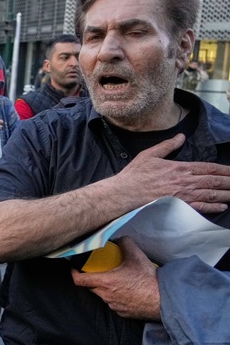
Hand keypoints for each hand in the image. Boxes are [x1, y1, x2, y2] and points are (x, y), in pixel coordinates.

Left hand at [71, 237, 159, 319]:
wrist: (164, 300)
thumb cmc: (149, 280)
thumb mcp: (136, 256)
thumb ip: (125, 243)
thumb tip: (119, 239)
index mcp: (105, 282)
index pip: (79, 280)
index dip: (74, 273)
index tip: (76, 268)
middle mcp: (106, 296)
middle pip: (91, 287)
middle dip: (92, 279)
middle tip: (100, 271)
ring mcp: (113, 306)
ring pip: (103, 295)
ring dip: (106, 288)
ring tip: (117, 280)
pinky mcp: (122, 313)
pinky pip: (114, 304)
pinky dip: (116, 297)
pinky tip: (127, 291)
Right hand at [112, 134, 229, 213]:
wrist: (124, 193)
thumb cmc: (135, 175)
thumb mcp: (149, 154)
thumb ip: (167, 145)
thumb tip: (180, 137)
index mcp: (179, 168)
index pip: (208, 168)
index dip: (224, 169)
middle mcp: (185, 182)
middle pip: (214, 181)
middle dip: (229, 181)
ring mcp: (183, 196)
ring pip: (211, 194)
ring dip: (226, 194)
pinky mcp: (179, 207)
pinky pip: (201, 207)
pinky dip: (214, 207)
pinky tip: (223, 206)